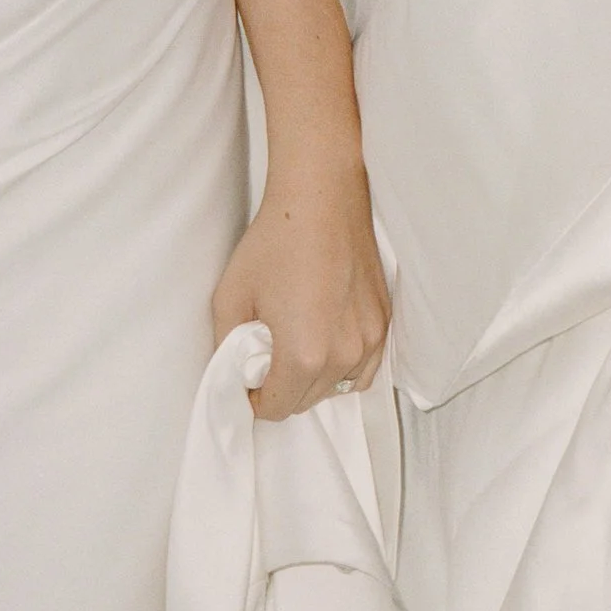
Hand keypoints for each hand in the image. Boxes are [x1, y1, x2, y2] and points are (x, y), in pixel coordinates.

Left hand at [212, 162, 388, 420]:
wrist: (322, 201)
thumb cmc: (274, 243)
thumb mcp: (229, 297)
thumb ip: (226, 348)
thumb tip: (234, 375)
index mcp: (304, 355)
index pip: (277, 409)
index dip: (254, 399)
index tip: (246, 377)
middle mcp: (344, 356)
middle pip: (306, 402)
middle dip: (281, 388)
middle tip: (265, 356)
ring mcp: (370, 341)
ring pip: (337, 389)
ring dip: (313, 381)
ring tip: (296, 347)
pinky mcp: (384, 324)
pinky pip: (363, 369)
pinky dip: (342, 368)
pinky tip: (325, 342)